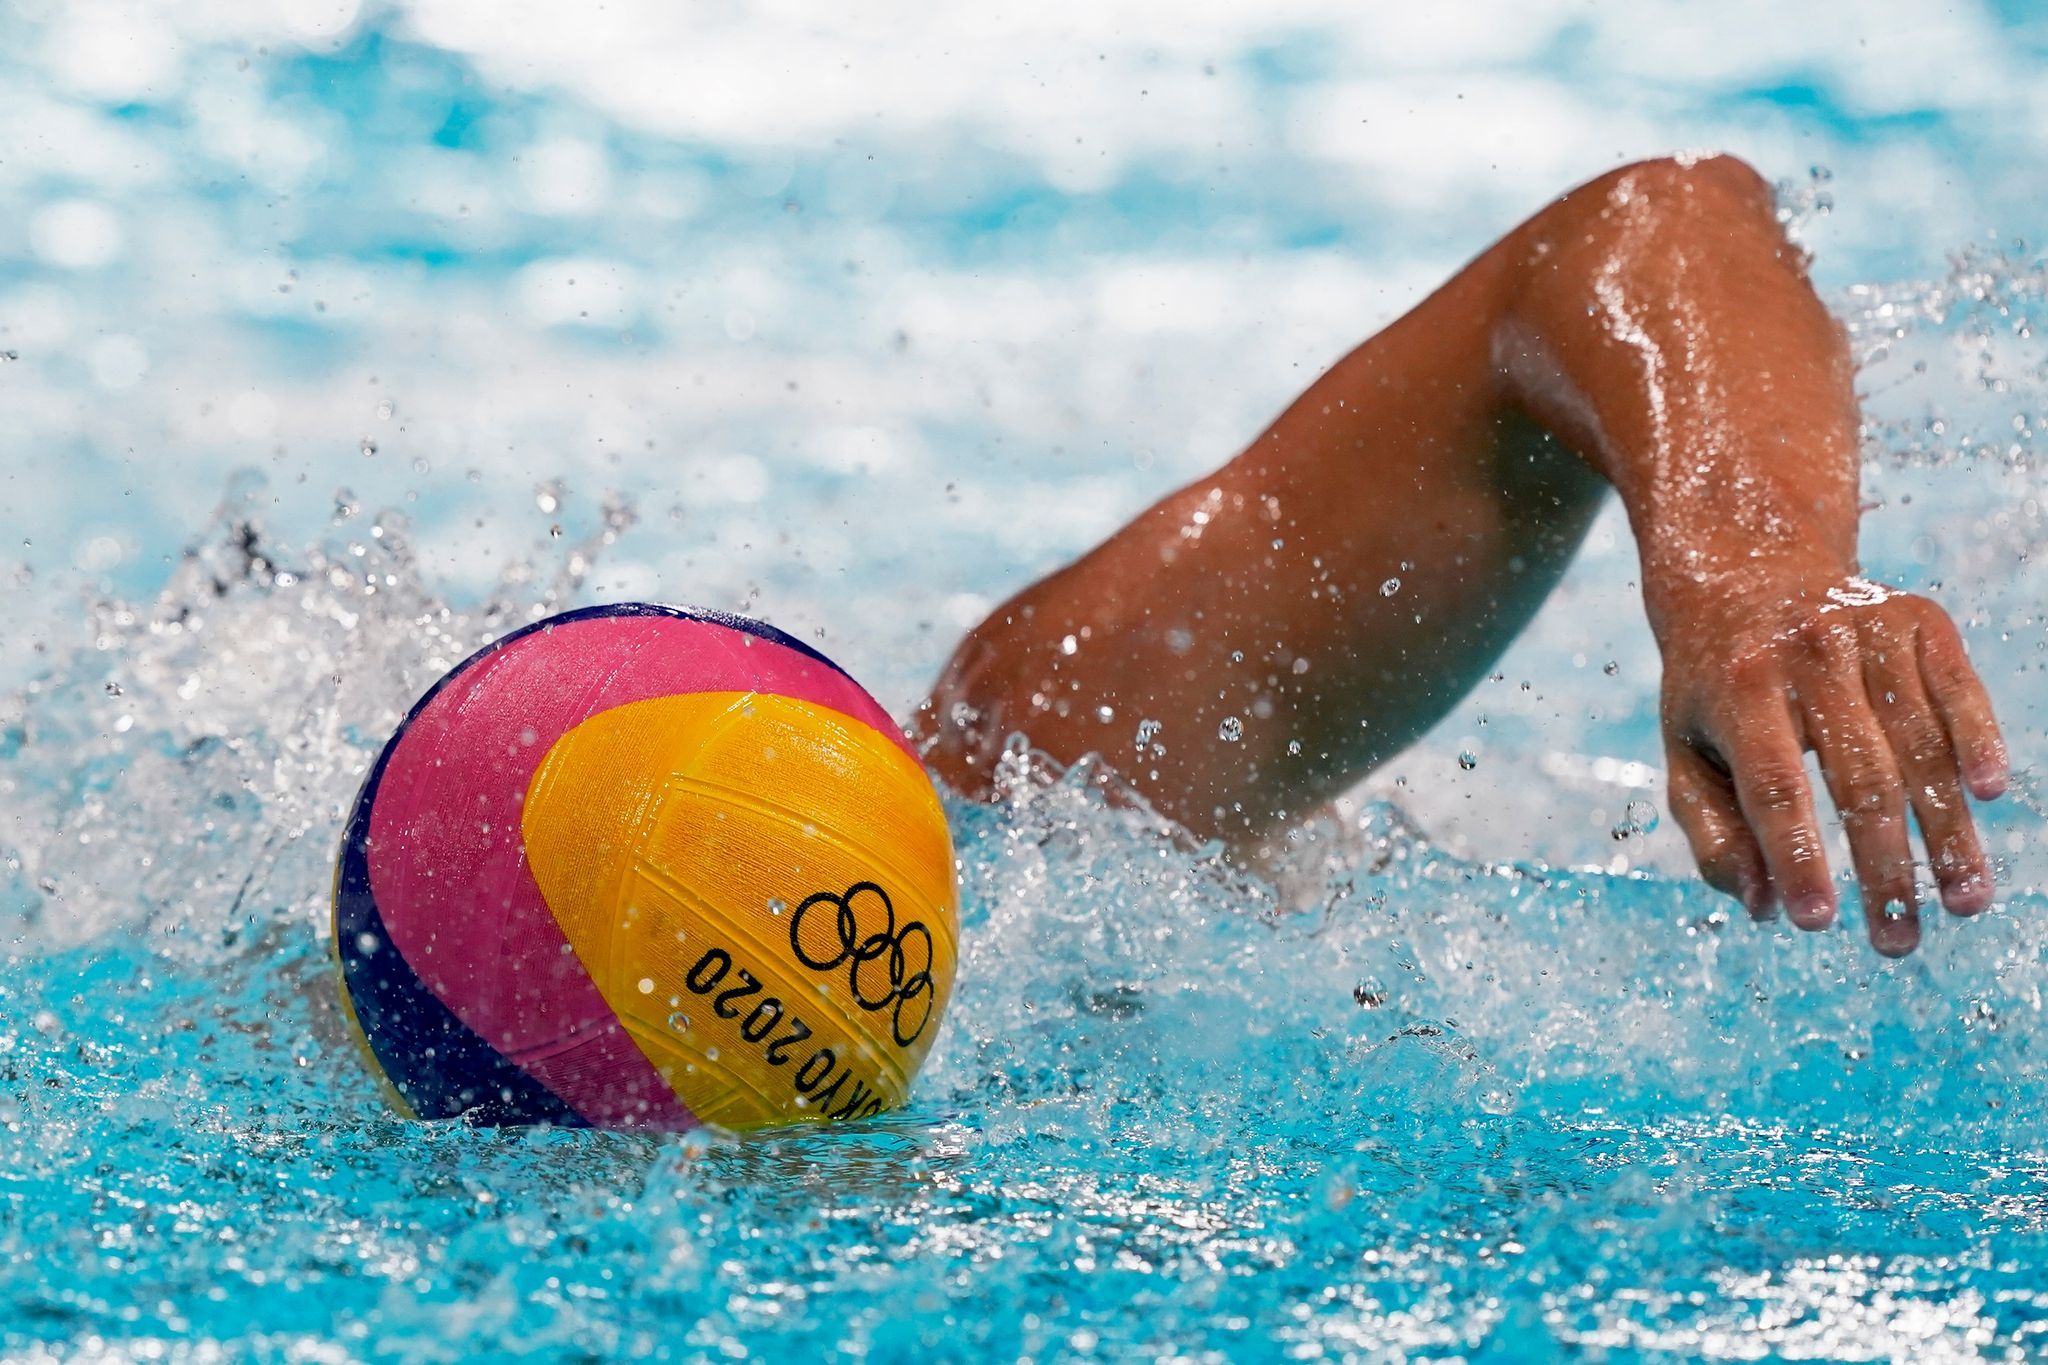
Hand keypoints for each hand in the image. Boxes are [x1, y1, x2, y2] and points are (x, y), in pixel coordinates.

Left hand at [1655, 571, 2007, 955]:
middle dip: (1884, 870)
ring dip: (1947, 832)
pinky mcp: (1920, 620)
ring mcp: (1868, 631)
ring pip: (1919, 745)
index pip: (1773, 788)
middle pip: (1857, 778)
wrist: (1748, 570)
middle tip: (1898, 942)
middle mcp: (1807, 653)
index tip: (1818, 922)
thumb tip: (1763, 908)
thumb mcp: (1686, 751)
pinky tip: (1988, 796)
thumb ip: (1713, 832)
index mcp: (1739, 689)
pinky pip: (1959, 689)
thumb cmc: (1716, 687)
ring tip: (1964, 901)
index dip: (1796, 856)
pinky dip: (1978, 740)